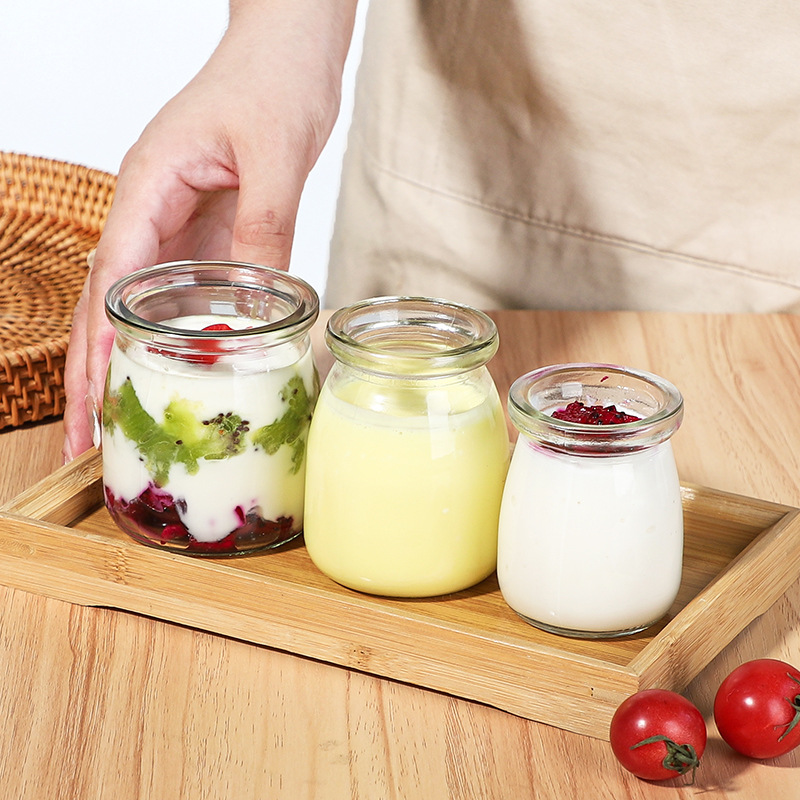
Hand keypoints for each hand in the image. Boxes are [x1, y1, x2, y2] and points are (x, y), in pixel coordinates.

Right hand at [62, 0, 357, 459]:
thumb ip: (265, 225)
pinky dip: (171, 339)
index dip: (98, 348)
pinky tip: (176, 374)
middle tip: (86, 440)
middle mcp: (150, 210)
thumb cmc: (273, 80)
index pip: (110, 280)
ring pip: (135, 305)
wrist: (289, 51)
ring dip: (124, 364)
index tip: (92, 405)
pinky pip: (178, 294)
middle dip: (92, 373)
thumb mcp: (274, 154)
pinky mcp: (204, 232)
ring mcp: (174, 224)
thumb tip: (258, 302)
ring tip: (119, 423)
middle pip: (105, 304)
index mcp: (149, 185)